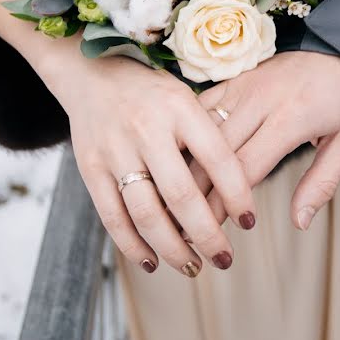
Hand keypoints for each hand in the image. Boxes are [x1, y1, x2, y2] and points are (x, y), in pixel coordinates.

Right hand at [39, 48, 256, 276]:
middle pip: (182, 196)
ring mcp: (116, 150)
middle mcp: (148, 129)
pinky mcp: (90, 168)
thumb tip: (238, 191)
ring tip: (193, 266)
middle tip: (224, 259)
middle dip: (207, 235)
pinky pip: (112, 217)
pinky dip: (132, 246)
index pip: (218, 159)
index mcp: (180, 109)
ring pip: (147, 213)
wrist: (91, 73)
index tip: (249, 222)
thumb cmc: (153, 93)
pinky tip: (152, 261)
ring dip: (173, 249)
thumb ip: (209, 138)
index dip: (237, 196)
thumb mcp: (187, 100)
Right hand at [194, 51, 339, 230]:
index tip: (215, 228)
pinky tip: (176, 159)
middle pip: (217, 153)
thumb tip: (300, 222)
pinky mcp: (232, 80)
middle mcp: (261, 100)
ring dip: (187, 166)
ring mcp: (242, 87)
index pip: (248, 167)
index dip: (228, 202)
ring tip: (176, 197)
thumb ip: (322, 183)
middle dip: (199, 192)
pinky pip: (200, 107)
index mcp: (291, 118)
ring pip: (201, 131)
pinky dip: (186, 134)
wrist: (338, 47)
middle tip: (186, 223)